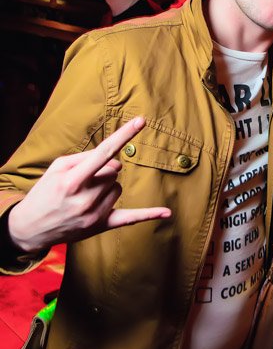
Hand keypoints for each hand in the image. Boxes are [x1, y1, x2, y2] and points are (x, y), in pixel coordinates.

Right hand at [7, 117, 170, 253]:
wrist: (31, 227)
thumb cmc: (46, 192)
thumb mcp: (57, 168)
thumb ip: (86, 158)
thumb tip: (116, 162)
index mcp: (73, 180)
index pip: (104, 152)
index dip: (124, 135)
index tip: (141, 121)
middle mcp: (86, 198)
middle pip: (114, 171)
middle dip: (102, 171)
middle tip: (82, 182)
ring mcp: (95, 214)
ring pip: (118, 187)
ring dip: (107, 187)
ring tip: (85, 196)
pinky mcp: (102, 226)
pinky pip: (131, 218)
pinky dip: (149, 214)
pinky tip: (167, 213)